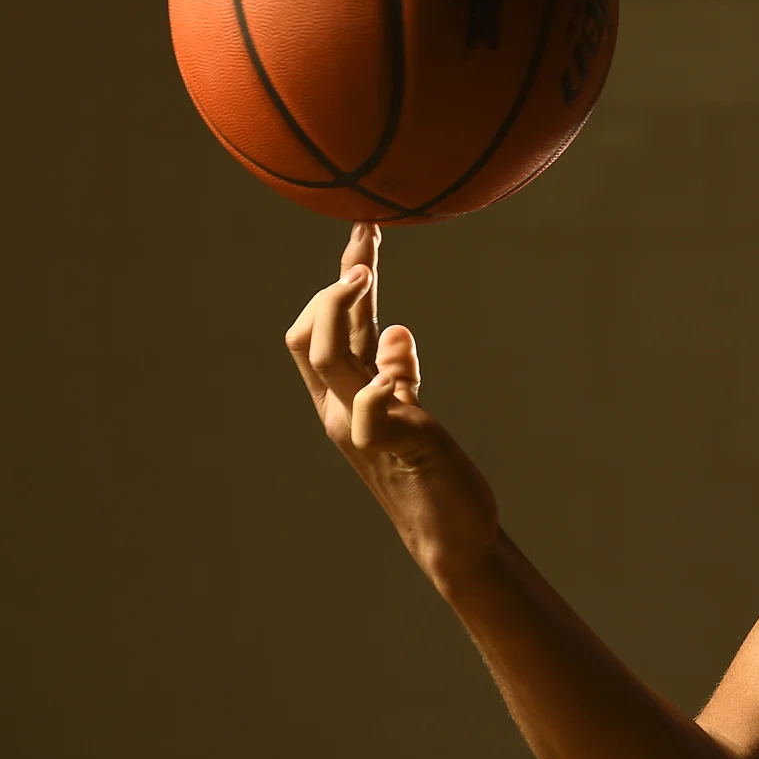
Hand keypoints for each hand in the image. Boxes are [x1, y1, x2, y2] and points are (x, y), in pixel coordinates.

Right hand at [285, 221, 498, 582]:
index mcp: (346, 391)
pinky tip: (393, 364)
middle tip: (366, 243)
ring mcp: (360, 427)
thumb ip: (396, 371)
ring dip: (340, 312)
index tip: (366, 229)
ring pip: (324, 360)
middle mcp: (341, 405)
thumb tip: (394, 330)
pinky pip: (367, 414)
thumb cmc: (431, 468)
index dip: (343, 276)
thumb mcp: (410, 409)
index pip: (328, 325)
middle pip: (308, 334)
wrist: (449, 528)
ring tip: (364, 277)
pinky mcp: (391, 448)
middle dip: (331, 285)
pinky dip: (376, 386)